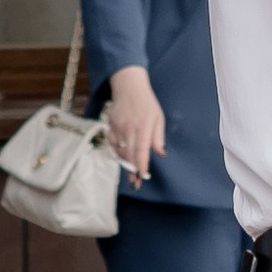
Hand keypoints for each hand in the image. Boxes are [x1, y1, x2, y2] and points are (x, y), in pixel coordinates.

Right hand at [105, 64, 165, 183]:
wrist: (128, 87)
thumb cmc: (147, 103)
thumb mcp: (159, 117)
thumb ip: (159, 137)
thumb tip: (161, 153)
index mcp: (143, 125)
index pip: (142, 149)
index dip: (141, 164)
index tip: (143, 176)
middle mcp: (129, 127)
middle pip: (130, 153)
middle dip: (132, 170)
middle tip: (136, 184)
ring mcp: (118, 127)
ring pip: (121, 150)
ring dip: (126, 162)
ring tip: (132, 171)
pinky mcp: (110, 126)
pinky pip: (113, 144)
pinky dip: (118, 151)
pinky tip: (124, 155)